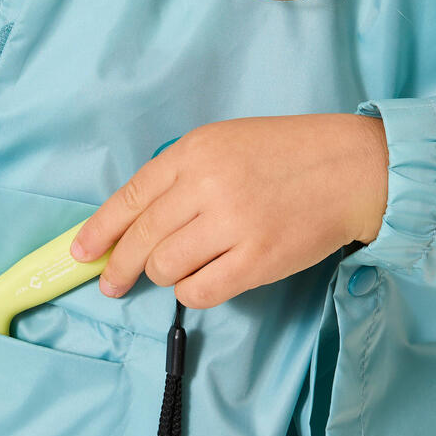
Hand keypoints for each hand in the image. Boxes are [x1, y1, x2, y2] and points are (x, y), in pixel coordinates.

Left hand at [69, 113, 389, 306]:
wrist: (353, 168)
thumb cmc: (287, 156)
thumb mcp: (226, 143)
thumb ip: (180, 175)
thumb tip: (135, 223)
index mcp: (195, 152)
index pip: (130, 198)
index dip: (99, 231)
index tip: (82, 252)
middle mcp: (207, 186)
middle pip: (141, 240)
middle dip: (118, 267)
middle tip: (112, 283)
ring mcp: (232, 224)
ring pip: (165, 268)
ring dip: (163, 275)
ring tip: (179, 269)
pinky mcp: (256, 261)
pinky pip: (198, 291)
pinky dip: (191, 292)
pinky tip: (203, 280)